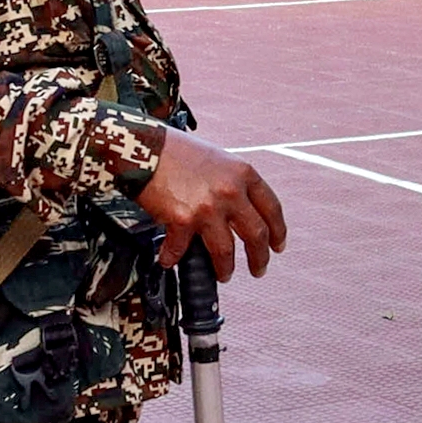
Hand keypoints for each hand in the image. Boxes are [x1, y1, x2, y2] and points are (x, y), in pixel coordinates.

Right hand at [137, 129, 288, 281]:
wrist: (143, 147)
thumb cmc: (175, 150)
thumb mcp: (217, 159)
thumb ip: (231, 183)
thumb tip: (237, 211)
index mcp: (243, 174)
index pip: (271, 208)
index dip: (278, 231)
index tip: (277, 245)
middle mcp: (231, 192)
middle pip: (256, 234)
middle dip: (260, 258)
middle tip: (259, 269)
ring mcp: (208, 208)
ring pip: (226, 251)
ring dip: (225, 268)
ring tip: (224, 275)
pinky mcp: (183, 221)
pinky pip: (182, 250)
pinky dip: (174, 257)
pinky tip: (169, 260)